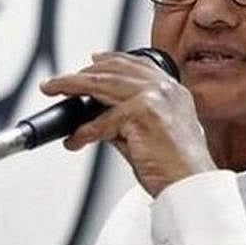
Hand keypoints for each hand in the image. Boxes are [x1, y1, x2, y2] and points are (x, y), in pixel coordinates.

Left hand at [40, 52, 216, 195]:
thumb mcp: (154, 133)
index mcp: (173, 91)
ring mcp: (155, 98)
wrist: (191, 184)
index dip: (112, 59)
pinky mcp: (142, 114)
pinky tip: (76, 140)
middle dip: (82, 74)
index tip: (93, 60)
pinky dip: (84, 132)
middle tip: (59, 81)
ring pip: (103, 85)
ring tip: (54, 89)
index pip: (138, 64)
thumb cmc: (177, 166)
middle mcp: (166, 89)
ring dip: (72, 86)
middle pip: (115, 70)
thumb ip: (128, 120)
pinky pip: (102, 122)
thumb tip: (98, 119)